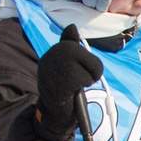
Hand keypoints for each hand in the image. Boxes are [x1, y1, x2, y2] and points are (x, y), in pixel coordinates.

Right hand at [35, 24, 103, 138]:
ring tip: (77, 86)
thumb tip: (72, 26)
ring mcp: (52, 70)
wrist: (55, 114)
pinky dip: (84, 85)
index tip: (77, 71)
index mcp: (52, 53)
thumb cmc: (65, 90)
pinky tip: (74, 91)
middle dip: (92, 67)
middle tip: (84, 79)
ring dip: (89, 77)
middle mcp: (49, 57)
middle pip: (83, 52)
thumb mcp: (70, 66)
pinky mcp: (58, 82)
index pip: (72, 43)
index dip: (82, 58)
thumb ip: (71, 47)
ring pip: (87, 65)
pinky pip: (83, 77)